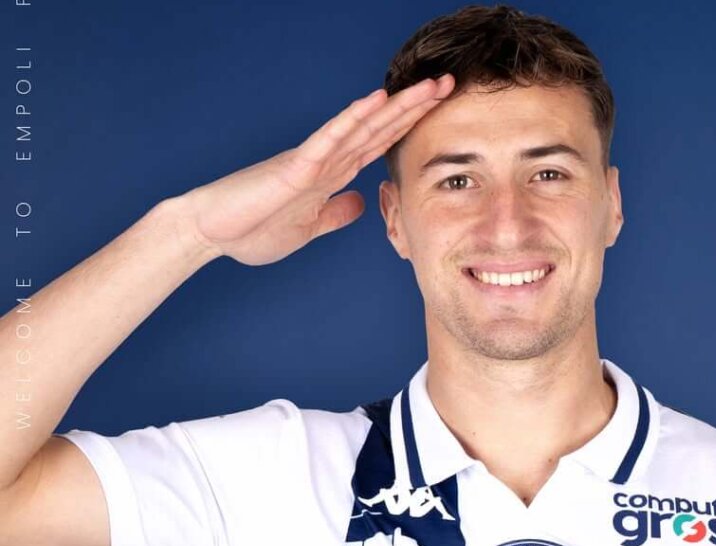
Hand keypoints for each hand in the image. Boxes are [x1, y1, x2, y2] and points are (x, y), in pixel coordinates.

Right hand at [178, 74, 454, 265]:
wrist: (209, 234)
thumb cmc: (251, 230)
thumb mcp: (308, 228)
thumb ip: (335, 214)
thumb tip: (360, 203)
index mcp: (331, 175)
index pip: (379, 145)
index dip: (409, 127)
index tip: (439, 111)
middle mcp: (327, 160)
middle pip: (379, 128)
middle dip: (415, 107)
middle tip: (449, 84)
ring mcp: (312, 160)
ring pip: (362, 126)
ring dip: (397, 106)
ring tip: (429, 86)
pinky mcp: (294, 167)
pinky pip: (329, 139)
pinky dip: (353, 119)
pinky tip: (375, 101)